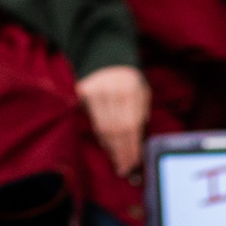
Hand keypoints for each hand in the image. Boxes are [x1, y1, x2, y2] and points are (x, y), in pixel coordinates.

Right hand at [77, 63, 150, 179]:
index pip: (131, 126)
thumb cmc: (129, 77)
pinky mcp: (84, 92)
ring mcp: (97, 92)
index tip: (135, 164)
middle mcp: (113, 92)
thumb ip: (141, 113)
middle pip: (117, 131)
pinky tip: (106, 145)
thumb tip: (139, 141)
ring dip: (112, 148)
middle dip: (122, 153)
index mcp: (132, 90)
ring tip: (118, 162)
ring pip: (104, 128)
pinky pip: (93, 120)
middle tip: (125, 170)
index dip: (132, 147)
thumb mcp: (142, 91)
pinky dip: (100, 135)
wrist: (108, 55)